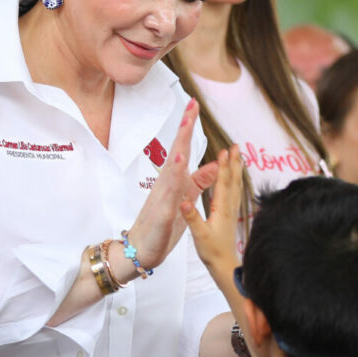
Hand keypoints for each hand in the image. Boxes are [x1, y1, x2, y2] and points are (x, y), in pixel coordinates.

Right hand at [126, 100, 218, 269]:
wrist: (142, 250)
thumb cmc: (163, 224)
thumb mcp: (186, 199)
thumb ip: (199, 182)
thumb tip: (215, 165)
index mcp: (173, 180)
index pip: (183, 149)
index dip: (189, 128)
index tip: (195, 105)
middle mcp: (166, 184)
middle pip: (176, 151)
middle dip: (184, 129)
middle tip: (191, 105)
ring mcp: (163, 198)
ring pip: (172, 170)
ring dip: (179, 149)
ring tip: (186, 129)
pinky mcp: (163, 214)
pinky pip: (169, 196)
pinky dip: (174, 181)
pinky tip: (179, 167)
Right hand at [181, 145, 242, 278]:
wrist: (224, 266)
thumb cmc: (212, 252)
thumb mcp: (199, 234)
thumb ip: (192, 217)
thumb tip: (184, 201)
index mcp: (220, 209)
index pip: (222, 183)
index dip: (223, 166)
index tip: (225, 150)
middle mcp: (228, 208)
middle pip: (233, 180)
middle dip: (234, 162)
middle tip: (236, 146)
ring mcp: (231, 212)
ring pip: (236, 186)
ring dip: (237, 170)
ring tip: (239, 158)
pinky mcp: (231, 218)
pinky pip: (235, 195)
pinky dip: (235, 184)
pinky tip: (235, 182)